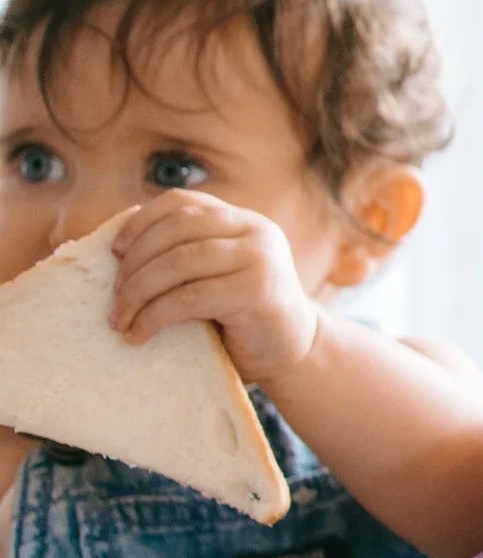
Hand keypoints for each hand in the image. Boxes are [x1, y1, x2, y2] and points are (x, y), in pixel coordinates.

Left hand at [111, 192, 319, 384]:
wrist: (294, 354)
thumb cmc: (243, 318)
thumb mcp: (216, 275)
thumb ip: (187, 253)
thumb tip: (119, 246)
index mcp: (245, 221)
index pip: (183, 203)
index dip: (141, 222)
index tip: (114, 251)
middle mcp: (256, 230)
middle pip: (176, 230)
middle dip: (135, 263)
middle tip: (113, 296)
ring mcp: (260, 258)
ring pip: (178, 262)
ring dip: (138, 292)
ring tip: (119, 319)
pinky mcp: (255, 291)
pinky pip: (189, 298)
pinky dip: (154, 316)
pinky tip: (139, 333)